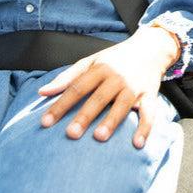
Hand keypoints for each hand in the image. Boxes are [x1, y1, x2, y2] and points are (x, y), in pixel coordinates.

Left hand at [37, 27, 178, 147]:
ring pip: (122, 105)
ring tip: (99, 137)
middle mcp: (117, 77)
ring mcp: (134, 86)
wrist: (151, 47)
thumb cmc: (116, 58)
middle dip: (85, 115)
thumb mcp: (92, 61)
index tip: (46, 122)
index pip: (77, 87)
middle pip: (99, 98)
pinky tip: (137, 144)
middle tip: (71, 133)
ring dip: (111, 121)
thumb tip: (42, 92)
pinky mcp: (150, 94)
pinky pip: (150, 113)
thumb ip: (67, 77)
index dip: (61, 104)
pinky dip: (145, 128)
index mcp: (100, 68)